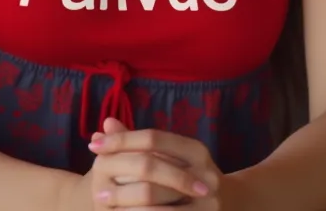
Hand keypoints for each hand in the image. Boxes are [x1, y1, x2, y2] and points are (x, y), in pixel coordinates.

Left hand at [88, 123, 222, 208]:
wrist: (232, 206)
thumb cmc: (190, 178)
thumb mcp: (171, 157)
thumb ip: (139, 143)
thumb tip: (105, 124)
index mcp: (196, 150)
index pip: (153, 138)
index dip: (122, 140)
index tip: (94, 146)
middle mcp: (205, 173)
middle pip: (153, 170)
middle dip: (121, 181)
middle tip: (97, 191)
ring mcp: (209, 203)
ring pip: (157, 203)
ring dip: (128, 208)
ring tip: (107, 210)